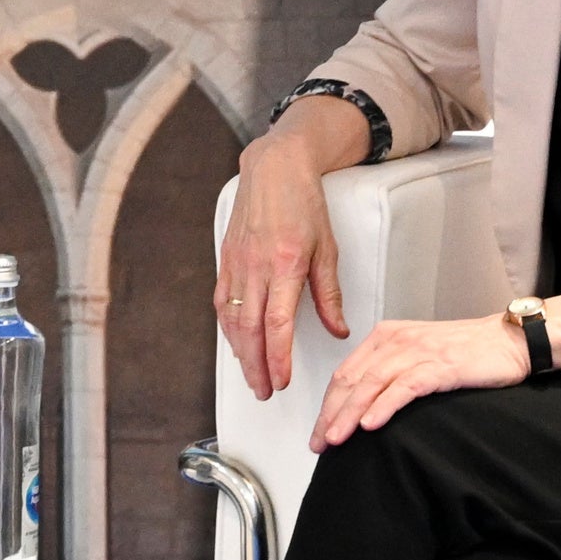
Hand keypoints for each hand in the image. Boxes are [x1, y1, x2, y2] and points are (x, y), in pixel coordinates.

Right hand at [217, 125, 351, 399]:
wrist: (273, 167)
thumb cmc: (304, 203)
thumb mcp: (327, 248)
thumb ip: (330, 293)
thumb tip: (340, 330)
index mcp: (286, 264)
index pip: (277, 323)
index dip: (278, 357)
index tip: (282, 380)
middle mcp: (256, 266)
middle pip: (250, 330)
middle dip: (256, 367)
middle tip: (264, 392)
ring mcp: (237, 263)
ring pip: (231, 320)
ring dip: (240, 354)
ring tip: (252, 377)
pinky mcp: (225, 259)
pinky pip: (221, 302)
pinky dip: (228, 329)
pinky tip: (236, 344)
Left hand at [308, 315, 530, 450]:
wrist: (510, 342)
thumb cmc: (467, 354)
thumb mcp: (418, 357)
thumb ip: (391, 373)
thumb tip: (363, 409)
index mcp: (386, 337)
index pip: (345, 374)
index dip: (327, 405)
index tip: (318, 434)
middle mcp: (395, 340)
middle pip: (351, 381)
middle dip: (331, 415)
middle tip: (319, 445)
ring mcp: (417, 351)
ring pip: (371, 385)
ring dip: (349, 415)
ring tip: (335, 440)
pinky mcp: (439, 365)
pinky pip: (404, 387)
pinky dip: (384, 406)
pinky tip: (370, 425)